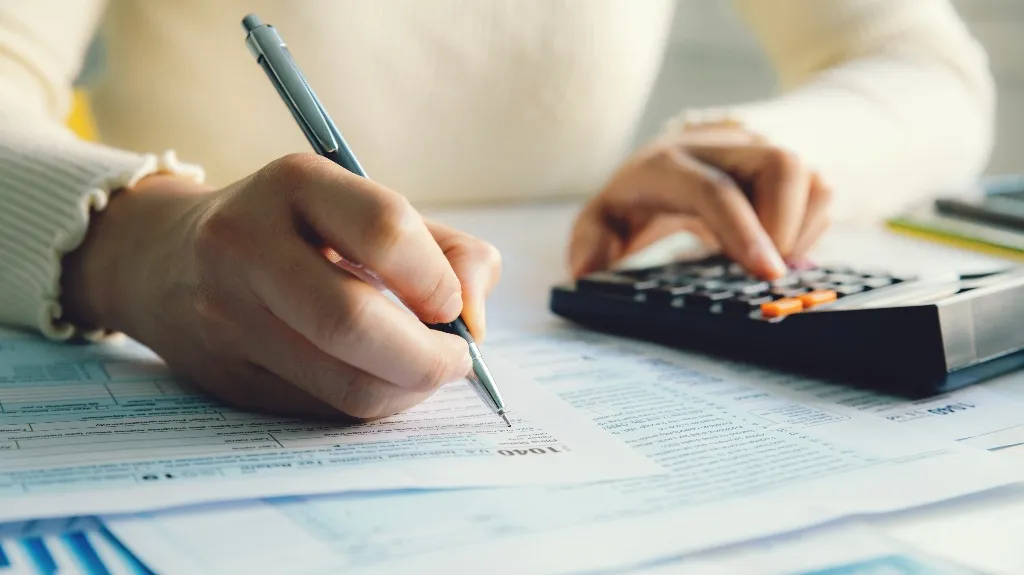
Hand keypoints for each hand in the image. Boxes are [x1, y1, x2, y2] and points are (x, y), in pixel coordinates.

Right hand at [61, 153, 501, 420]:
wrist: (166, 260)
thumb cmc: (296, 231)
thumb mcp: (364, 209)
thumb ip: (445, 250)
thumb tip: (475, 320)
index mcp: (294, 184)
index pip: (385, 232)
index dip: (438, 280)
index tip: (455, 306)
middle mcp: (247, 245)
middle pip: (353, 321)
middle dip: (428, 357)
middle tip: (457, 360)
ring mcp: (228, 315)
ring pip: (343, 382)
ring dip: (407, 389)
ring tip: (424, 371)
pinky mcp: (228, 376)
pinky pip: (324, 408)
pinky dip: (372, 402)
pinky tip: (380, 380)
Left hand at [569, 127, 831, 278]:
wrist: (678, 155)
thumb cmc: (640, 196)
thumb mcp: (605, 218)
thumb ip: (591, 242)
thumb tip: (585, 272)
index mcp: (670, 163)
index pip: (715, 190)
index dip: (744, 231)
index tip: (766, 274)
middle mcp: (722, 146)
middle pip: (781, 165)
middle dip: (784, 226)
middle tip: (765, 272)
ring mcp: (761, 150)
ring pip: (811, 178)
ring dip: (798, 229)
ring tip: (765, 259)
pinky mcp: (791, 162)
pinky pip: (823, 192)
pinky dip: (809, 228)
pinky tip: (776, 246)